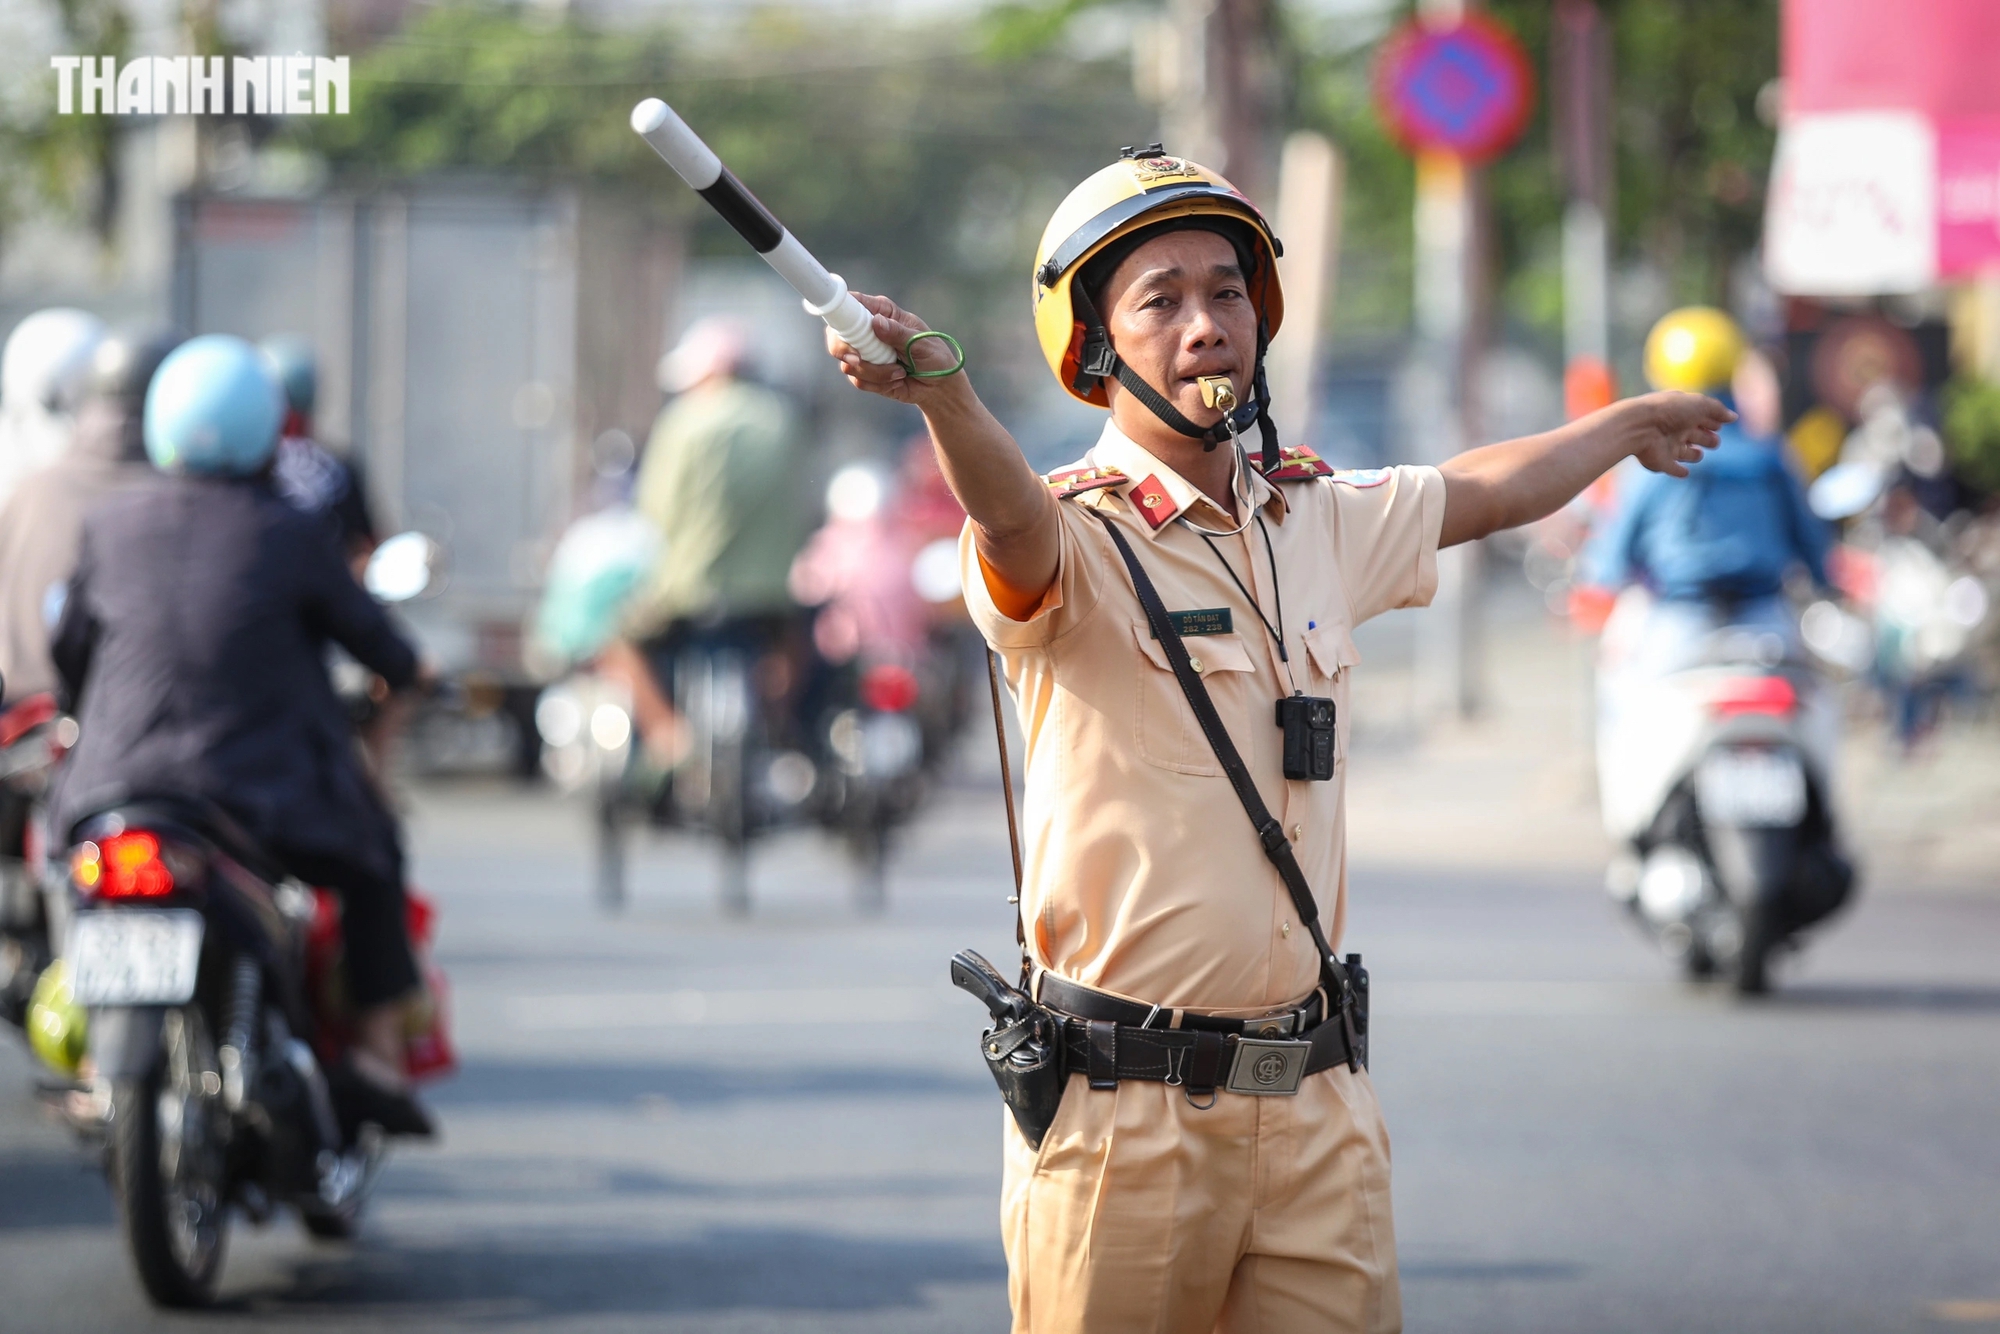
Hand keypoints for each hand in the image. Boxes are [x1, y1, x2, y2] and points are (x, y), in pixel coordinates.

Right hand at [825, 293, 959, 404]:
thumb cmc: (934, 357)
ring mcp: (864, 354)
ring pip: (848, 362)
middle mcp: (868, 331)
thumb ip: (898, 333)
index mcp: (882, 313)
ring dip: (875, 372)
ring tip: (899, 372)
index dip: (840, 310)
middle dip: (844, 349)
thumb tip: (877, 322)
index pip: (851, 303)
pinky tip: (896, 380)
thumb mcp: (921, 342)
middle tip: (859, 358)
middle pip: (836, 335)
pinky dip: (878, 384)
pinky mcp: (865, 375)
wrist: (939, 387)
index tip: (842, 324)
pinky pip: (858, 380)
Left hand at [1629, 390, 1732, 477]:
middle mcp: (1677, 429)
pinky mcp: (1662, 463)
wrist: (1639, 427)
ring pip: (1687, 453)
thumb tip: (1734, 417)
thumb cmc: (1669, 411)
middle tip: (1713, 441)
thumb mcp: (1698, 404)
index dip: (1713, 421)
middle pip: (1697, 436)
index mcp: (1684, 413)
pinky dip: (1679, 471)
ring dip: (1694, 454)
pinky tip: (1685, 472)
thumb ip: (1718, 410)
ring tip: (1697, 453)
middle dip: (1707, 439)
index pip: (1703, 418)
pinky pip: (1674, 469)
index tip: (1720, 423)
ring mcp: (1669, 446)